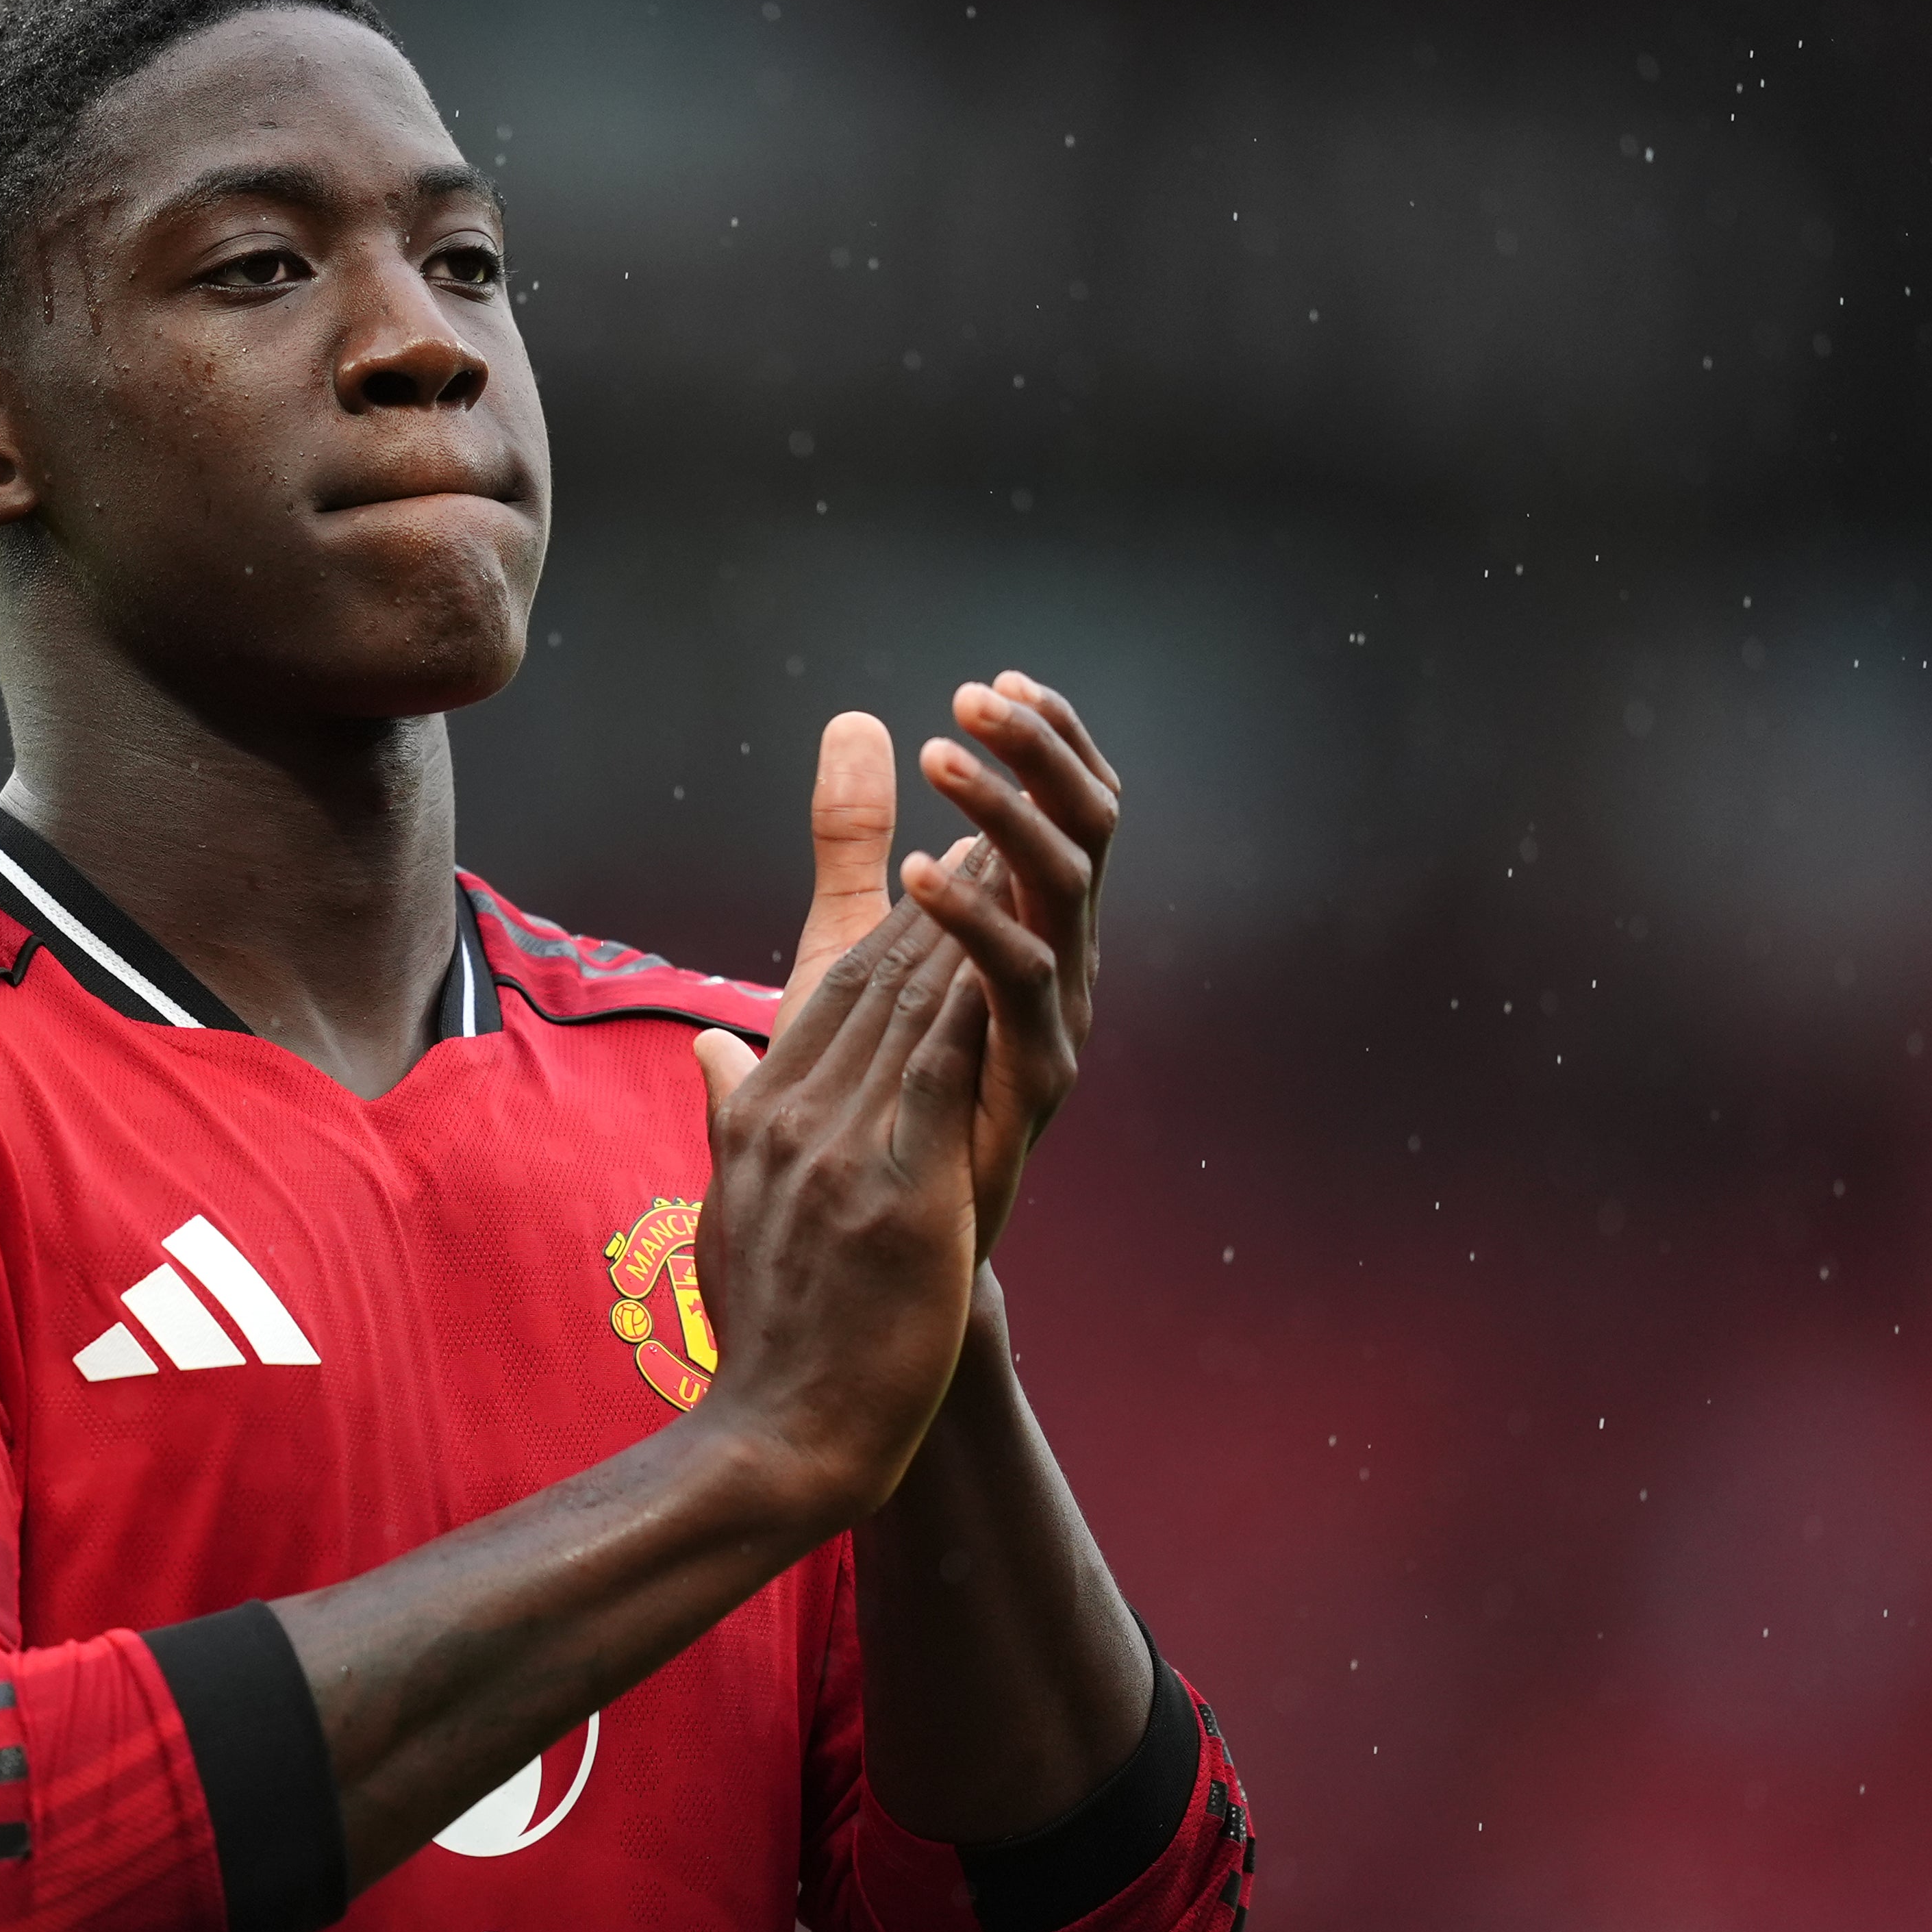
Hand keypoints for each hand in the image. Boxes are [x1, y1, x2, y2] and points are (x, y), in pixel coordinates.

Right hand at [686, 893, 990, 1525]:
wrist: (779, 1436)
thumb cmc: (768, 1332)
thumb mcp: (732, 1206)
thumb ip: (726, 1114)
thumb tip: (710, 1042)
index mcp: (759, 1118)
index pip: (827, 994)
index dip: (887, 920)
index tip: (935, 863)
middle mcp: (789, 1120)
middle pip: (868, 984)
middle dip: (931, 901)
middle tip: (987, 827)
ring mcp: (837, 1156)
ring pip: (906, 1014)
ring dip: (960, 931)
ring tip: (1007, 861)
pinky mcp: (893, 1196)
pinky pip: (936, 1082)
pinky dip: (968, 1012)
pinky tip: (1003, 959)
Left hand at [770, 685, 1117, 1257]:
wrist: (880, 1250)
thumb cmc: (869, 1095)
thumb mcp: (847, 945)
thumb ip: (854, 846)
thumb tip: (851, 727)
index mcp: (1031, 928)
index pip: (1065, 809)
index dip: (1045, 742)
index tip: (995, 681)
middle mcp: (1061, 966)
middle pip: (1084, 831)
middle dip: (1039, 754)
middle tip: (978, 697)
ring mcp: (1055, 1023)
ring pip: (1063, 890)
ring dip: (1007, 812)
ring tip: (944, 757)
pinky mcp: (1030, 1079)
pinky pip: (1020, 982)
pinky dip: (974, 920)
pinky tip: (923, 872)